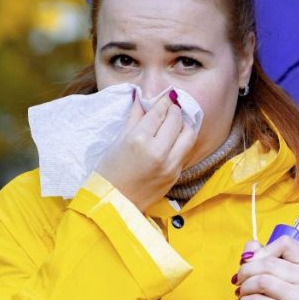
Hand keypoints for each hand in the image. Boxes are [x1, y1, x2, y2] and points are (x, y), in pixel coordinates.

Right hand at [94, 89, 197, 212]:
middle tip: (170, 106)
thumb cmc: (109, 172)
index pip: (159, 112)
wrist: (114, 203)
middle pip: (176, 119)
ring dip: (184, 122)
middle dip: (174, 109)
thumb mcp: (118, 141)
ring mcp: (170, 165)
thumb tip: (142, 97)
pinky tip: (175, 136)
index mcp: (139, 140)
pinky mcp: (176, 175)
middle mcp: (158, 151)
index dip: (164, 100)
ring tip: (176, 119)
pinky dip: (183, 139)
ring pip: (189, 133)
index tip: (166, 96)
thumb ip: (134, 117)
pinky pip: (186, 150)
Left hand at [233, 235, 298, 299]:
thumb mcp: (266, 265)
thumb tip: (250, 251)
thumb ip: (258, 251)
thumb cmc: (271, 291)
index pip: (286, 243)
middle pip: (269, 263)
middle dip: (246, 270)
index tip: (250, 260)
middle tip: (238, 278)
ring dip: (245, 286)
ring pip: (262, 281)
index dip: (263, 250)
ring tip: (241, 291)